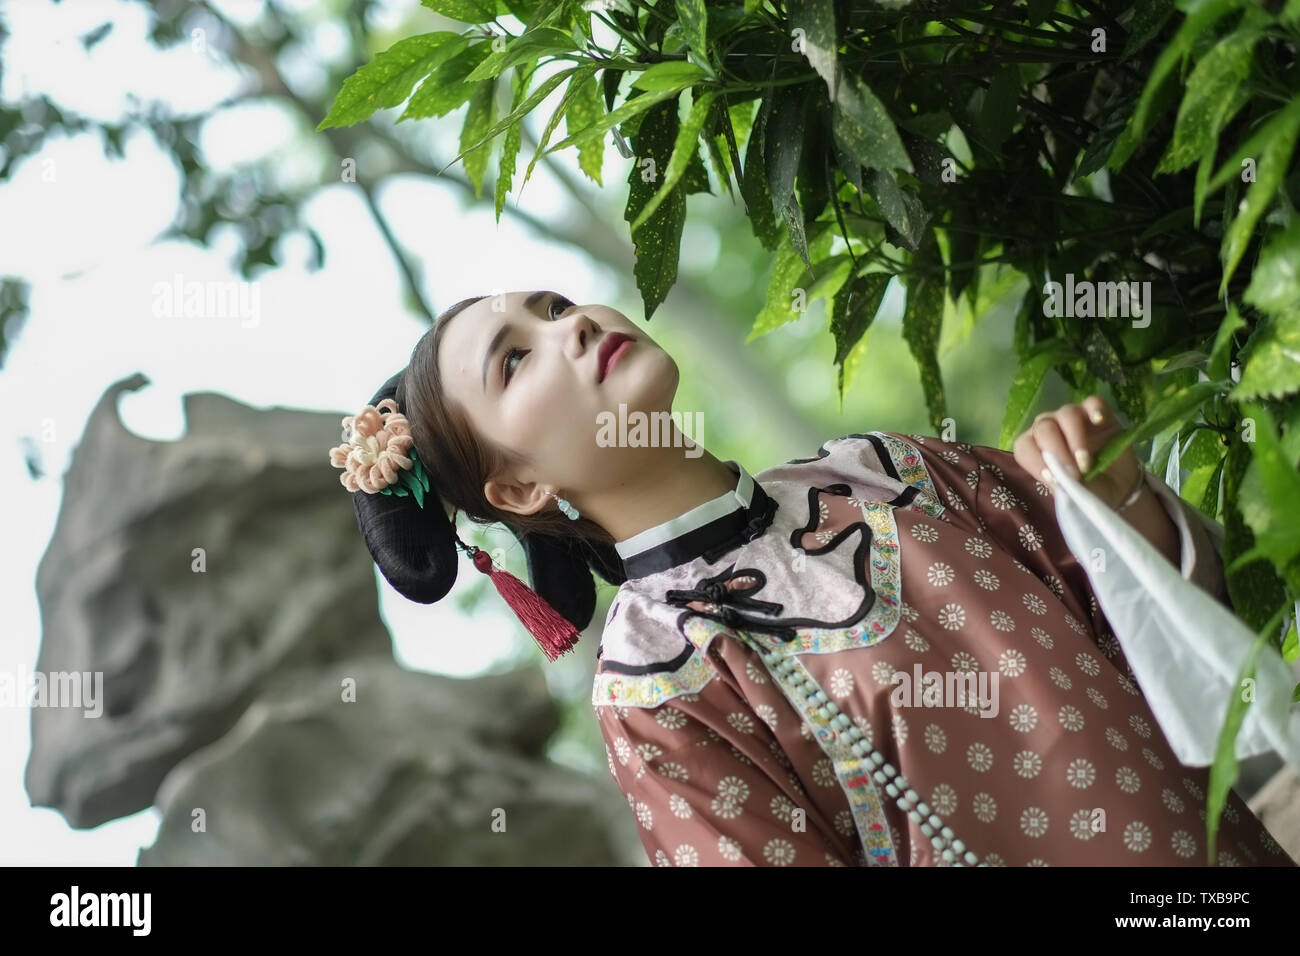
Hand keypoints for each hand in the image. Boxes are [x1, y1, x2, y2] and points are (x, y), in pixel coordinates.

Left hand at [1012, 395, 1143, 510]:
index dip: (1035, 462)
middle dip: (1057, 452)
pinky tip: (1099, 420)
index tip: (1052, 478)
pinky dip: (1095, 410)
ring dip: (1075, 438)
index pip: (1024, 447)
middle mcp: (1051, 428)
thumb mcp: (1073, 494)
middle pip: (1044, 428)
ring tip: (1086, 463)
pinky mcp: (1099, 413)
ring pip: (1067, 414)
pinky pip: (1094, 402)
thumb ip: (1062, 485)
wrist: (1118, 489)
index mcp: (1036, 448)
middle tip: (1074, 475)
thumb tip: (1056, 478)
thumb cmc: (1087, 490)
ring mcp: (1074, 418)